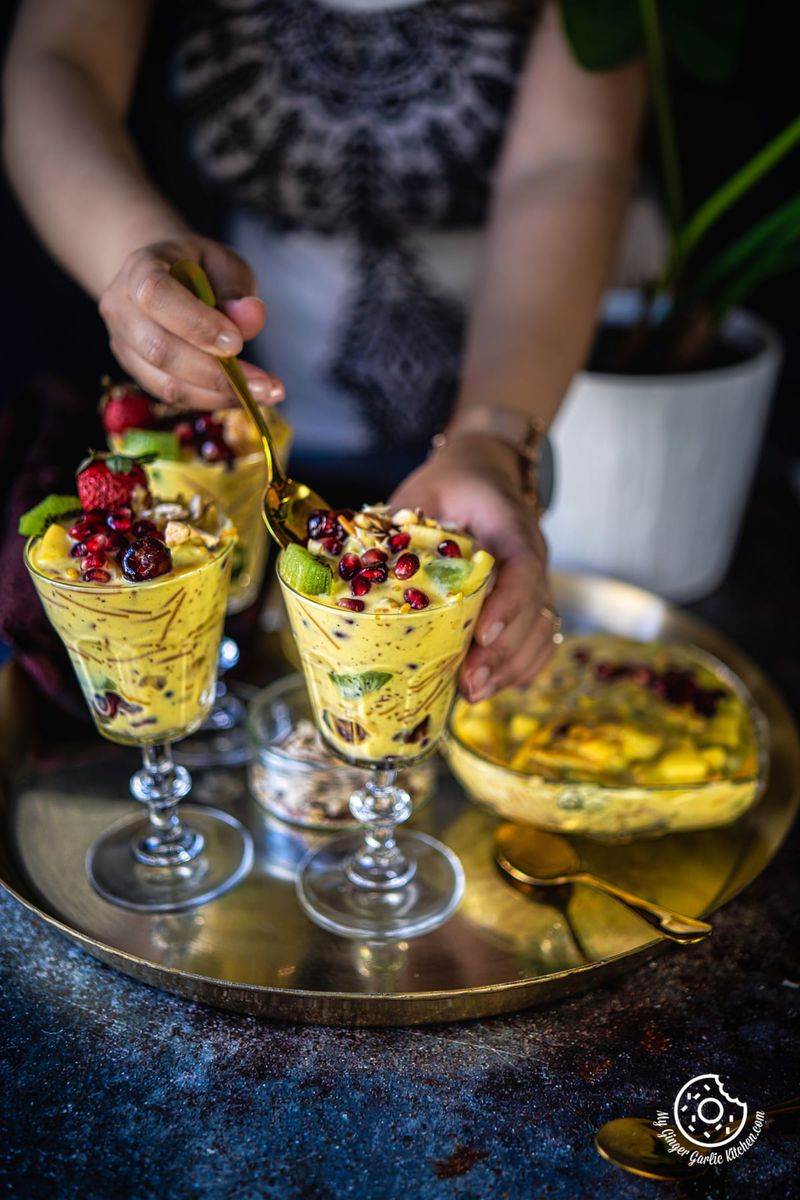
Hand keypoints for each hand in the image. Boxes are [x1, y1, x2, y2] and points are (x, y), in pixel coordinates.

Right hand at [98, 234, 283, 409]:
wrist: (164, 277)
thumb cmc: (197, 268)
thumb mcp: (223, 265)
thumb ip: (236, 290)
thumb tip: (252, 317)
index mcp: (139, 268)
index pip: (157, 296)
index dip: (196, 324)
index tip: (237, 344)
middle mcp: (122, 308)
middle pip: (159, 349)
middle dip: (215, 373)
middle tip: (264, 384)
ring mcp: (124, 345)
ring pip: (166, 383)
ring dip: (219, 395)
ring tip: (264, 394)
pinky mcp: (137, 372)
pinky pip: (173, 395)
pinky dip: (212, 400)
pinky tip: (244, 396)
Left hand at [390, 434, 556, 700]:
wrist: (486, 471)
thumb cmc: (452, 482)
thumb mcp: (424, 490)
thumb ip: (396, 521)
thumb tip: (349, 560)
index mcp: (510, 524)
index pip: (524, 566)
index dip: (507, 604)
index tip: (481, 635)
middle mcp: (532, 554)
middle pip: (535, 610)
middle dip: (502, 653)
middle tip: (468, 683)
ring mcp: (535, 579)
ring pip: (541, 630)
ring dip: (511, 667)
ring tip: (475, 692)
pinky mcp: (531, 597)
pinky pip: (541, 638)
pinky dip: (521, 666)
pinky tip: (492, 685)